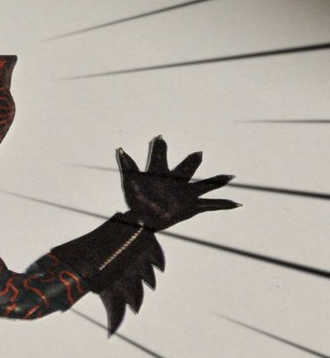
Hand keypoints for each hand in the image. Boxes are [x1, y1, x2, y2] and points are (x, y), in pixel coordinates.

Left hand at [117, 136, 238, 231]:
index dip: (160, 148)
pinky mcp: (191, 207)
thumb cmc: (136, 201)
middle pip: (186, 169)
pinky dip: (224, 204)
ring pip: (204, 185)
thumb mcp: (130, 181)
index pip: (160, 158)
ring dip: (217, 181)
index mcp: (160, 175)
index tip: (159, 137)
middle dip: (192, 161)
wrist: (142, 220)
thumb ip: (128, 165)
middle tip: (198, 152)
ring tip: (230, 176)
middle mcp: (175, 183)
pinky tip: (237, 204)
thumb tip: (120, 149)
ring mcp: (185, 195)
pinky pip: (211, 205)